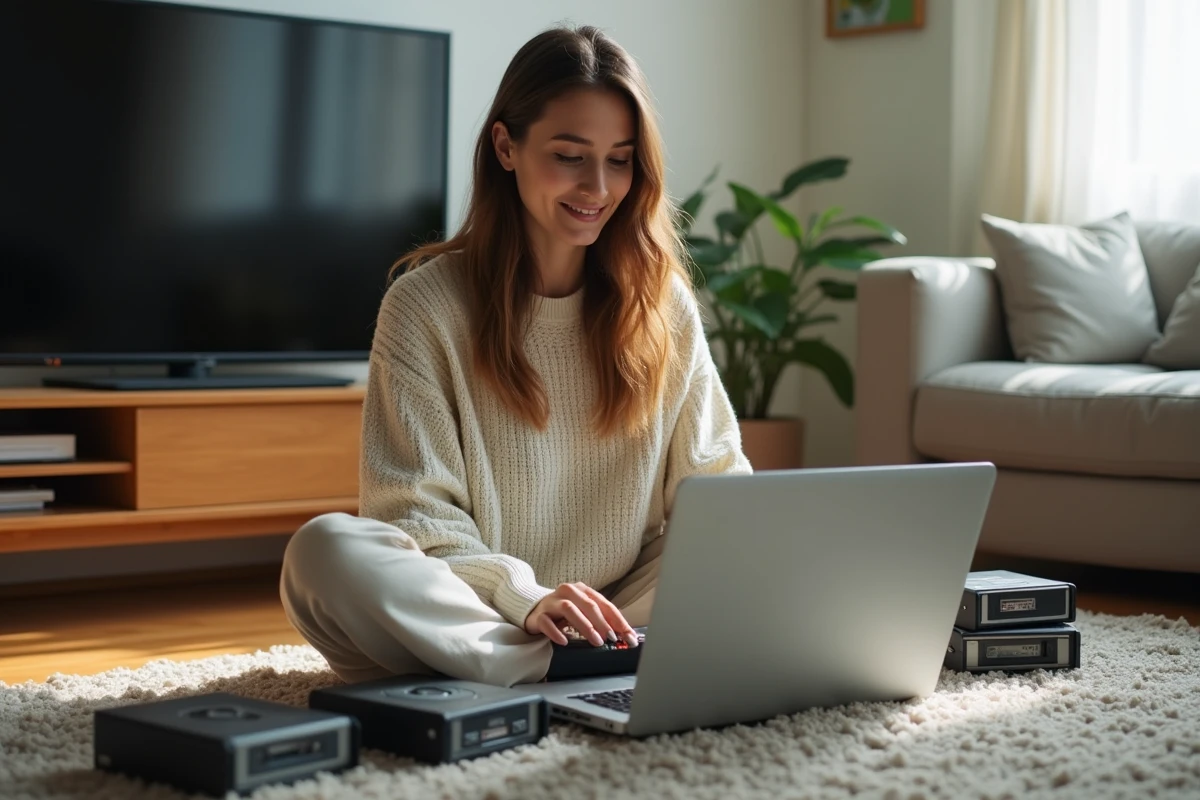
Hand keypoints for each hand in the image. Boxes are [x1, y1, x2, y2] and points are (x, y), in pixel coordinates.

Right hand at [524, 582, 640, 647]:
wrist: (533, 608)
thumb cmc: (563, 612)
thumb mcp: (583, 612)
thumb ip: (601, 620)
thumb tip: (623, 635)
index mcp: (582, 590)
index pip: (604, 604)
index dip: (618, 620)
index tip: (628, 636)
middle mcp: (568, 591)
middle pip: (588, 605)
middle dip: (603, 622)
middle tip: (612, 638)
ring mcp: (552, 602)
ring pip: (569, 609)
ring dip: (585, 626)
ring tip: (596, 641)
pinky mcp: (539, 614)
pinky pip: (547, 622)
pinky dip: (556, 632)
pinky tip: (565, 641)